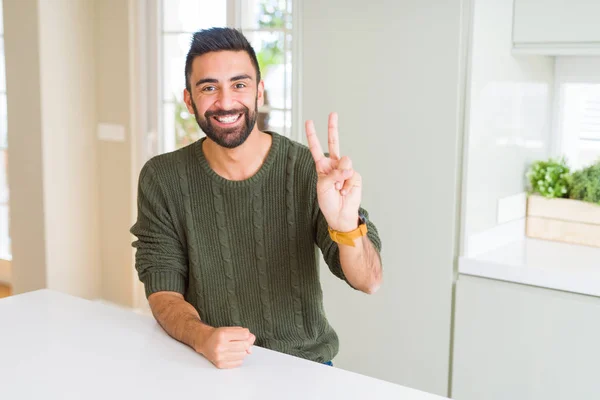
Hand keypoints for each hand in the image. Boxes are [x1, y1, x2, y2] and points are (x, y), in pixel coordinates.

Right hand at [196, 326, 255, 368]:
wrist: (204, 342)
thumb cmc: (218, 335)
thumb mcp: (229, 329)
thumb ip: (243, 334)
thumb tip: (251, 347)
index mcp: (222, 334)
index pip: (245, 334)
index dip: (247, 334)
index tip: (243, 334)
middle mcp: (220, 346)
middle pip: (245, 346)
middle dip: (246, 343)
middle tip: (241, 342)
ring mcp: (220, 356)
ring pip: (243, 355)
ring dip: (242, 351)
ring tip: (235, 348)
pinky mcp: (220, 364)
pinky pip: (238, 363)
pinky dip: (238, 358)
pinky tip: (233, 354)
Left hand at [305, 112, 361, 231]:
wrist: (340, 214)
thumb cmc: (328, 202)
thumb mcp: (323, 186)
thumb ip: (332, 174)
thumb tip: (347, 168)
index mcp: (322, 166)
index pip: (316, 148)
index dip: (312, 135)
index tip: (310, 122)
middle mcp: (334, 165)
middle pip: (333, 143)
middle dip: (332, 128)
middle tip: (333, 113)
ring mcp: (345, 169)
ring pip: (344, 161)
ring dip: (340, 176)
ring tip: (338, 188)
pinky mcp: (355, 176)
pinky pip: (351, 174)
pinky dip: (346, 184)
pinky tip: (345, 192)